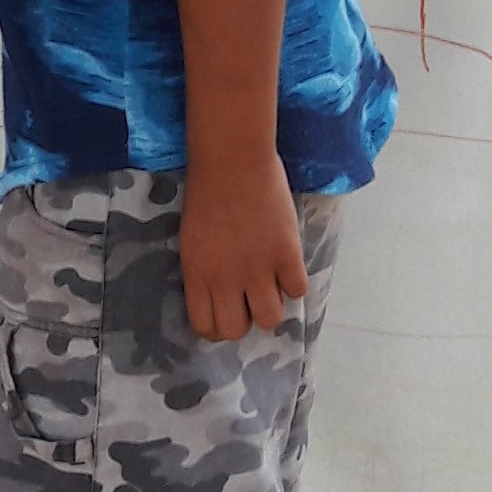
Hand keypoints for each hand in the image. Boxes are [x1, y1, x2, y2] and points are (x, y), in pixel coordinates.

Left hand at [179, 155, 307, 340]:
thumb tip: (220, 294)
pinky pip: (297, 290)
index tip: (226, 313)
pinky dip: (294, 282)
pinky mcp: (286, 255)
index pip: (206, 326)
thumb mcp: (193, 240)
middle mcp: (226, 280)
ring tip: (272, 286)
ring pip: (270, 319)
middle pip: (237, 331)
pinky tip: (288, 266)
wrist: (232, 161)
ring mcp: (258, 270)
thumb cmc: (207, 193)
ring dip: (272, 306)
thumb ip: (205, 271)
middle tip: (250, 301)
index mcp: (198, 275)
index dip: (218, 327)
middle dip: (245, 321)